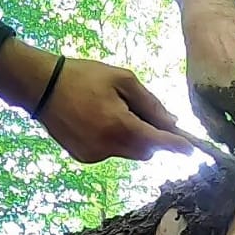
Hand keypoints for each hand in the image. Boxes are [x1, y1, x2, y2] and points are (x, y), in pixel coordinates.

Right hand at [0, 39, 192, 163]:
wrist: (41, 87)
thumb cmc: (84, 76)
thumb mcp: (122, 79)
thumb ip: (149, 102)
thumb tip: (171, 122)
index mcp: (120, 125)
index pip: (158, 142)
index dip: (177, 146)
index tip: (192, 150)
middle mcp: (109, 146)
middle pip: (145, 151)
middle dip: (151, 138)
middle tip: (143, 114)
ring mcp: (95, 155)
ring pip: (127, 153)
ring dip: (132, 139)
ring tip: (114, 113)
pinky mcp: (84, 158)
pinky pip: (110, 153)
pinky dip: (113, 141)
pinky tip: (97, 121)